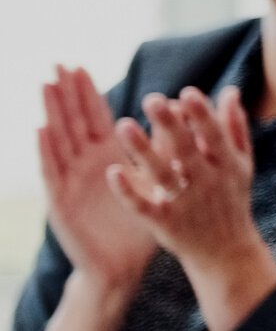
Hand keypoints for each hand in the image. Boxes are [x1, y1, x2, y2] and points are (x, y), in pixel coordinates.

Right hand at [38, 66, 156, 292]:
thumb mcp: (155, 180)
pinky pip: (53, 174)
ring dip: (53, 114)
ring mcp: (71, 183)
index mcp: (107, 158)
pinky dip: (47, 151)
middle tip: (56, 65)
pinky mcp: (62, 204)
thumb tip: (179, 113)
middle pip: (73, 124)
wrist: (123, 266)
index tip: (78, 66)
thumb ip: (164, 147)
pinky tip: (42, 131)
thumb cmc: (139, 222)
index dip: (86, 94)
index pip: (94, 119)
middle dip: (65, 95)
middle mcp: (85, 167)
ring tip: (47, 86)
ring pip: (60, 142)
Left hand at [109, 88, 259, 269]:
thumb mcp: (241, 165)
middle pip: (186, 150)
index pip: (214, 136)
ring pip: (162, 174)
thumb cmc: (230, 199)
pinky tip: (113, 171)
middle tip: (151, 99)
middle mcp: (207, 183)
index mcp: (226, 165)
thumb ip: (235, 127)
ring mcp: (185, 204)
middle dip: (170, 125)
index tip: (187, 93)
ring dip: (143, 151)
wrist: (225, 252)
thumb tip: (229, 90)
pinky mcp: (163, 222)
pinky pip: (143, 205)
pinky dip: (128, 191)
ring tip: (123, 125)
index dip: (202, 116)